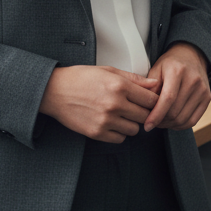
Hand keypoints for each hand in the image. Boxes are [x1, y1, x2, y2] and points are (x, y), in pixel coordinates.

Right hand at [39, 65, 160, 142]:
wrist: (56, 91)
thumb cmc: (82, 78)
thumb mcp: (109, 71)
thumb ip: (134, 79)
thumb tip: (154, 84)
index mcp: (120, 86)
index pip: (150, 99)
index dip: (153, 101)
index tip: (151, 101)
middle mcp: (114, 104)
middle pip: (145, 115)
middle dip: (144, 112)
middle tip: (137, 108)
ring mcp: (106, 120)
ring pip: (134, 129)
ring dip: (132, 123)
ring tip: (123, 115)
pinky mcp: (97, 133)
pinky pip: (119, 139)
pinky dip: (119, 133)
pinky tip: (113, 123)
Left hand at [144, 42, 210, 130]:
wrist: (191, 56)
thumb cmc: (171, 64)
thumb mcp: (156, 69)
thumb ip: (150, 87)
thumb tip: (146, 107)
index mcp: (178, 71)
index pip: (168, 99)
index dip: (156, 115)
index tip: (147, 125)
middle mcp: (193, 80)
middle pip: (175, 112)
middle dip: (161, 121)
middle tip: (152, 121)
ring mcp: (202, 90)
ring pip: (183, 119)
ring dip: (169, 125)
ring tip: (161, 121)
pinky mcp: (207, 98)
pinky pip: (192, 121)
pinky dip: (180, 125)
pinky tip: (172, 121)